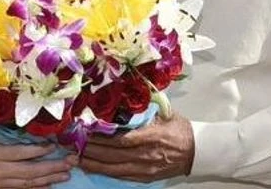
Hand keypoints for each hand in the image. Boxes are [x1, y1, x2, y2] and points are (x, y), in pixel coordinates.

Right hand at [0, 127, 72, 188]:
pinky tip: (45, 186)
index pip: (23, 153)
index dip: (41, 151)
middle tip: (71, 163)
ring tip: (65, 175)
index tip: (56, 146)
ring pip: (27, 184)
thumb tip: (7, 120)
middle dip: (53, 168)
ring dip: (48, 179)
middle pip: (31, 172)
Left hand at [77, 113, 193, 182]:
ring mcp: (145, 168)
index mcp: (151, 136)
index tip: (85, 132)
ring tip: (75, 158)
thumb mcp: (165, 112)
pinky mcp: (145, 177)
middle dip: (90, 150)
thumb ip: (146, 107)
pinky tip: (92, 167)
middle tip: (72, 145)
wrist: (198, 151)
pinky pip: (121, 176)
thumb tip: (126, 94)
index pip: (121, 139)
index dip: (101, 138)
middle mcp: (146, 154)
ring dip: (93, 163)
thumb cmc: (180, 130)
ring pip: (113, 168)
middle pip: (113, 154)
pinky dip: (105, 172)